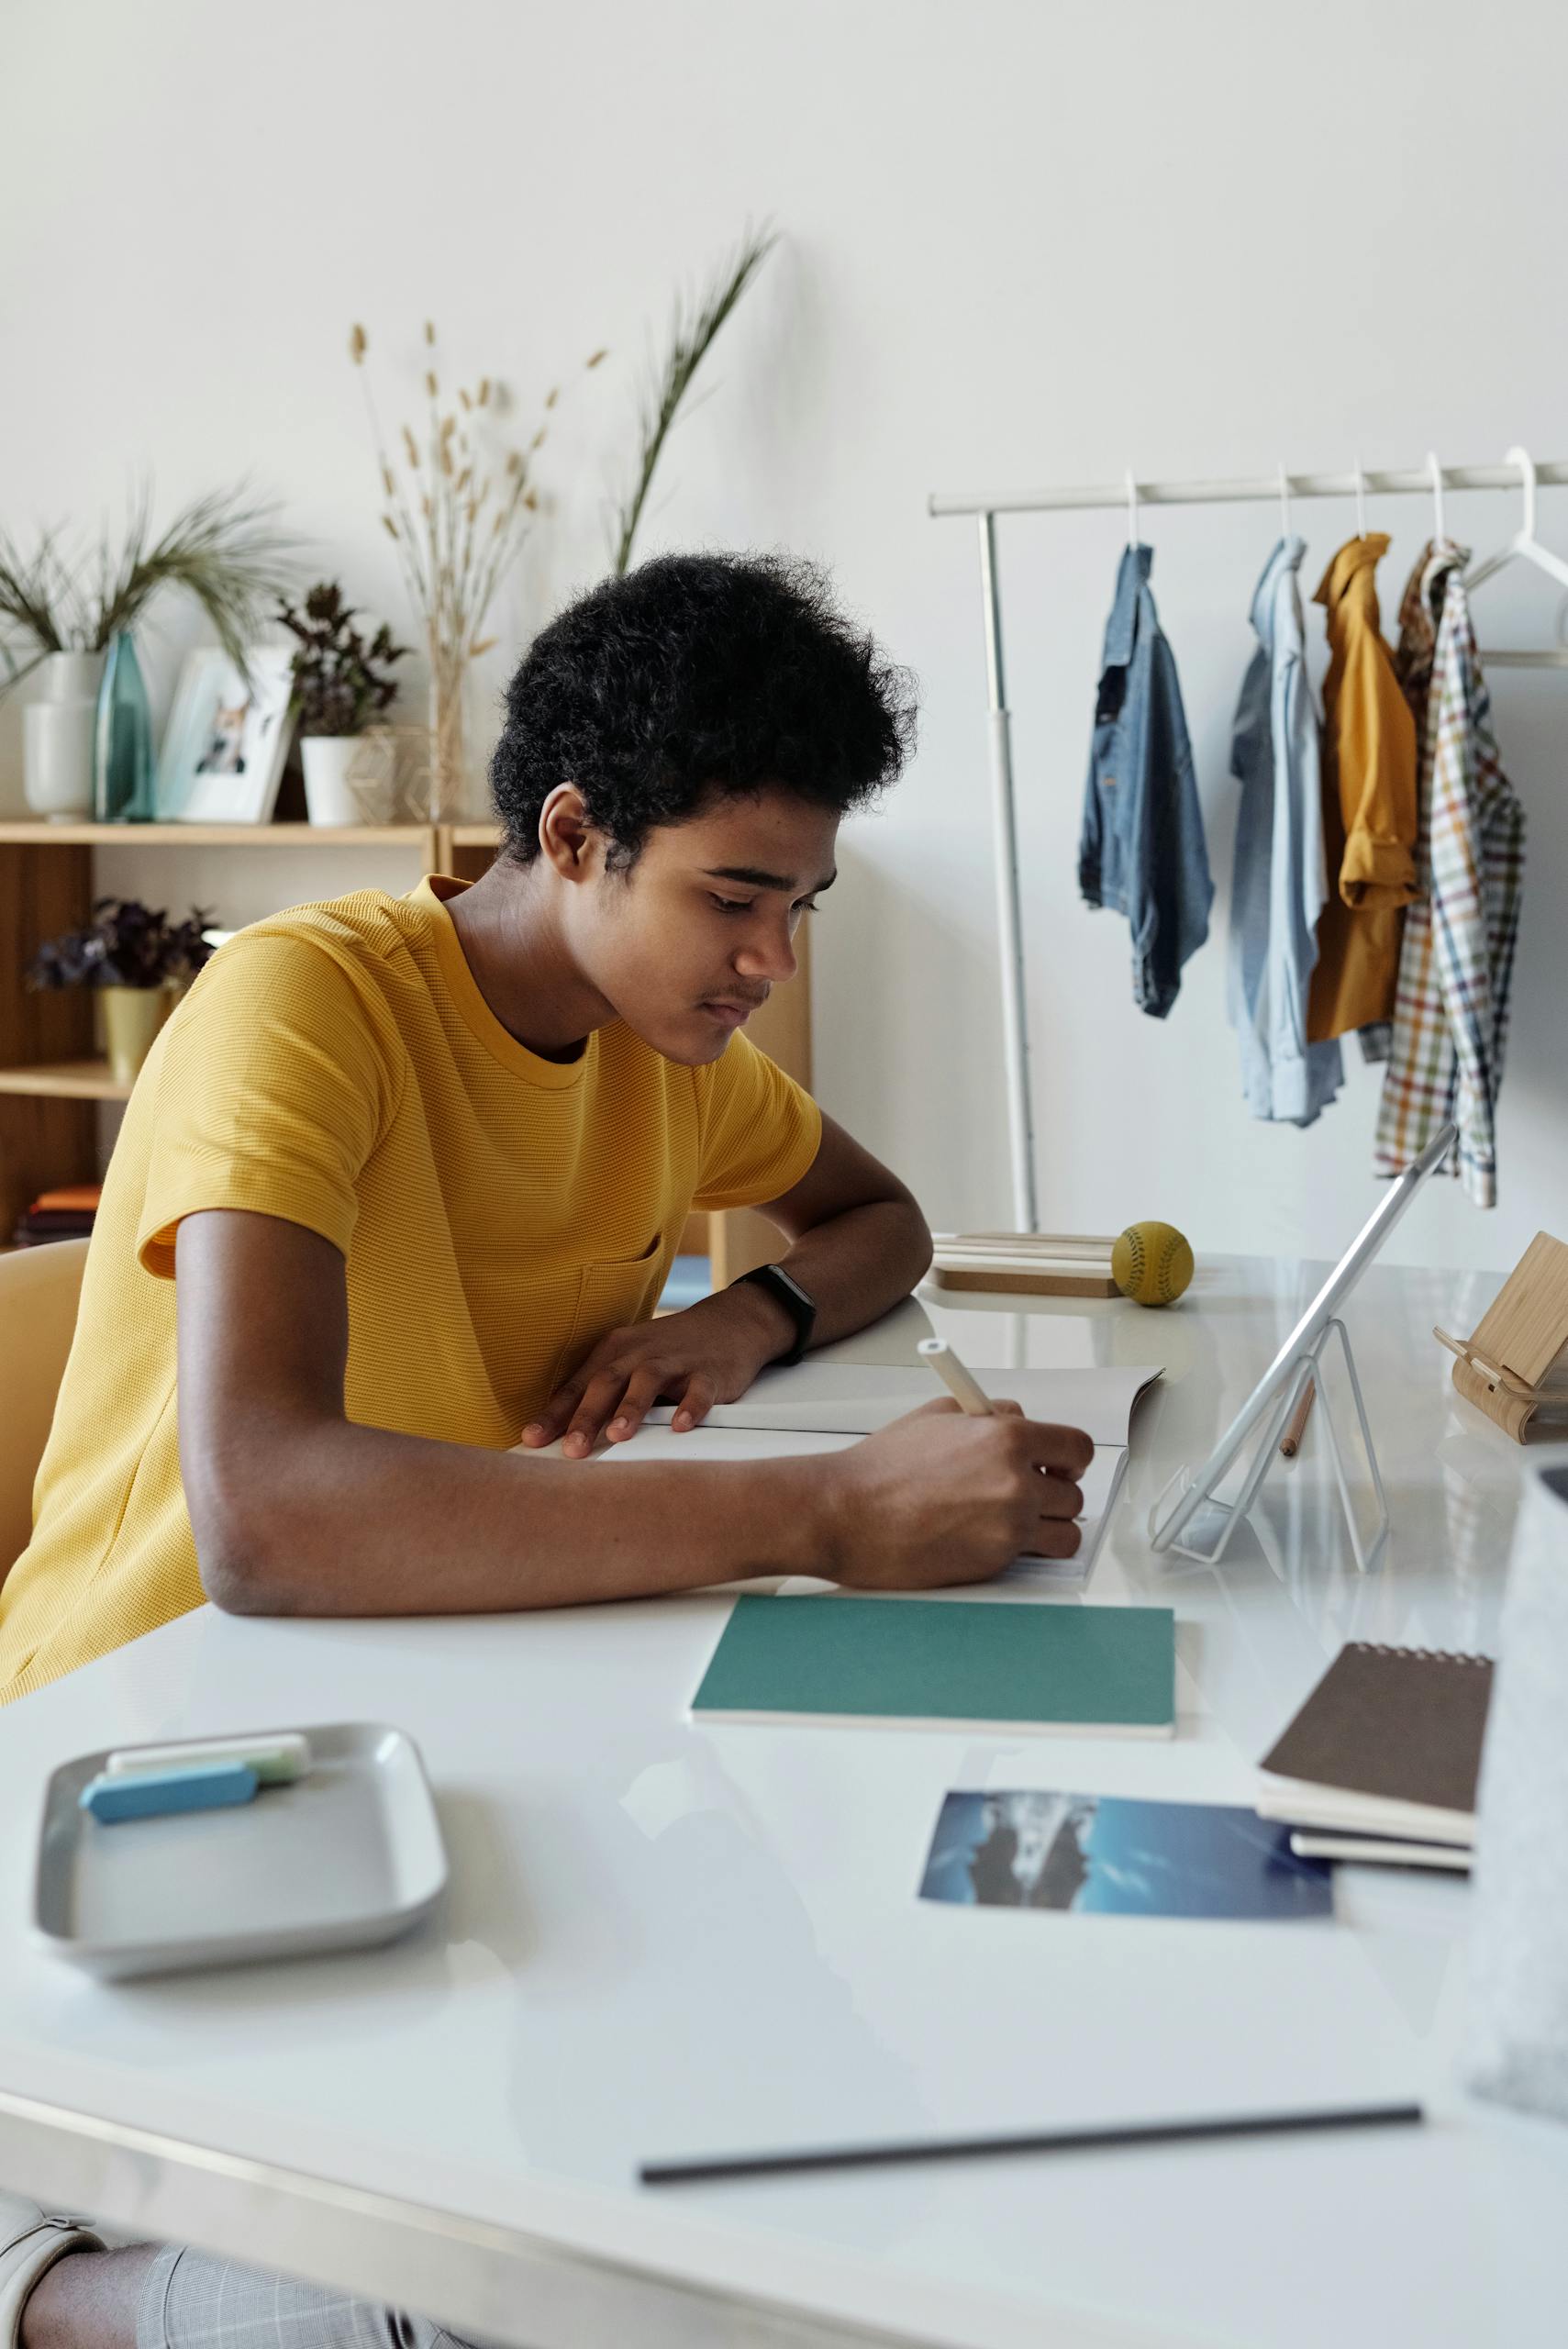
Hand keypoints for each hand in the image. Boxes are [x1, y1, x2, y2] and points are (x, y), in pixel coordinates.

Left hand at [518, 1282, 793, 1457]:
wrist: (729, 1323)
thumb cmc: (668, 1351)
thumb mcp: (630, 1361)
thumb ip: (601, 1393)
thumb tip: (560, 1432)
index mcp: (615, 1352)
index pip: (578, 1385)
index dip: (555, 1413)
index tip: (533, 1440)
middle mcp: (641, 1353)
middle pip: (607, 1382)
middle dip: (587, 1416)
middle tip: (572, 1449)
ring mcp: (676, 1361)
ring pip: (648, 1381)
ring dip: (632, 1408)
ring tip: (618, 1434)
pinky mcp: (710, 1372)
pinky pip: (699, 1390)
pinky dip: (691, 1407)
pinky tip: (681, 1426)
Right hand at [821, 1400, 1092, 1589]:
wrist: (848, 1514)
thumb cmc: (882, 1468)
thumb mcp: (940, 1416)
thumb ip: (991, 1416)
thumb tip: (1020, 1420)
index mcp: (1007, 1439)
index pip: (1077, 1448)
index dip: (1073, 1458)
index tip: (1064, 1465)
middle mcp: (1016, 1484)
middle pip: (1074, 1494)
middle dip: (1055, 1493)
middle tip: (1032, 1492)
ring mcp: (1008, 1528)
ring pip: (1065, 1534)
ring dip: (1050, 1528)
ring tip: (1021, 1521)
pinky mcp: (994, 1563)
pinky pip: (1033, 1558)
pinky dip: (1023, 1551)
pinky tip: (994, 1537)